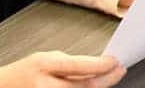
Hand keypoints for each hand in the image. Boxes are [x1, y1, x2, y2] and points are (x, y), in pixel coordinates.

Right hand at [0, 51, 124, 86]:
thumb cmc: (23, 72)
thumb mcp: (45, 59)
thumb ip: (70, 63)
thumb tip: (98, 66)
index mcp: (43, 66)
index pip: (79, 66)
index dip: (101, 65)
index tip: (115, 61)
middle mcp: (45, 86)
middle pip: (85, 87)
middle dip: (107, 79)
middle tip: (120, 70)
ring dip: (100, 87)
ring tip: (109, 78)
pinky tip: (94, 87)